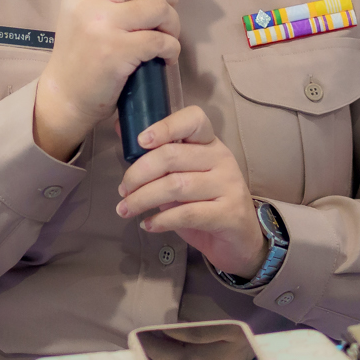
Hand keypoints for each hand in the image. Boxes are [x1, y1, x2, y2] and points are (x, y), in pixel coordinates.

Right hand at [32, 0, 178, 159]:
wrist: (66, 93)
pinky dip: (171, 48)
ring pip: (160, 7)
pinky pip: (161, 39)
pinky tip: (165, 55)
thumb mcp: (82, 9)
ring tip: (167, 36)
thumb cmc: (80, 50)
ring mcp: (103, 24)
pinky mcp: (117, 51)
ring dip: (173, 24)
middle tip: (167, 13)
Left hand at [116, 105, 265, 278]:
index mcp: (209, 143)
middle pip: (173, 155)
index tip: (140, 141)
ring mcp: (228, 185)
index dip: (165, 126)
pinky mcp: (229, 214)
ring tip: (125, 209)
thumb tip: (120, 129)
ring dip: (143, 199)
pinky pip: (187, 213)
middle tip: (123, 189)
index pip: (193, 120)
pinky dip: (161, 220)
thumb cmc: (206, 203)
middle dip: (139, 173)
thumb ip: (157, 156)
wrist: (239, 240)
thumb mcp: (182, 175)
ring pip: (176, 186)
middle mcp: (221, 158)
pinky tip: (148, 224)